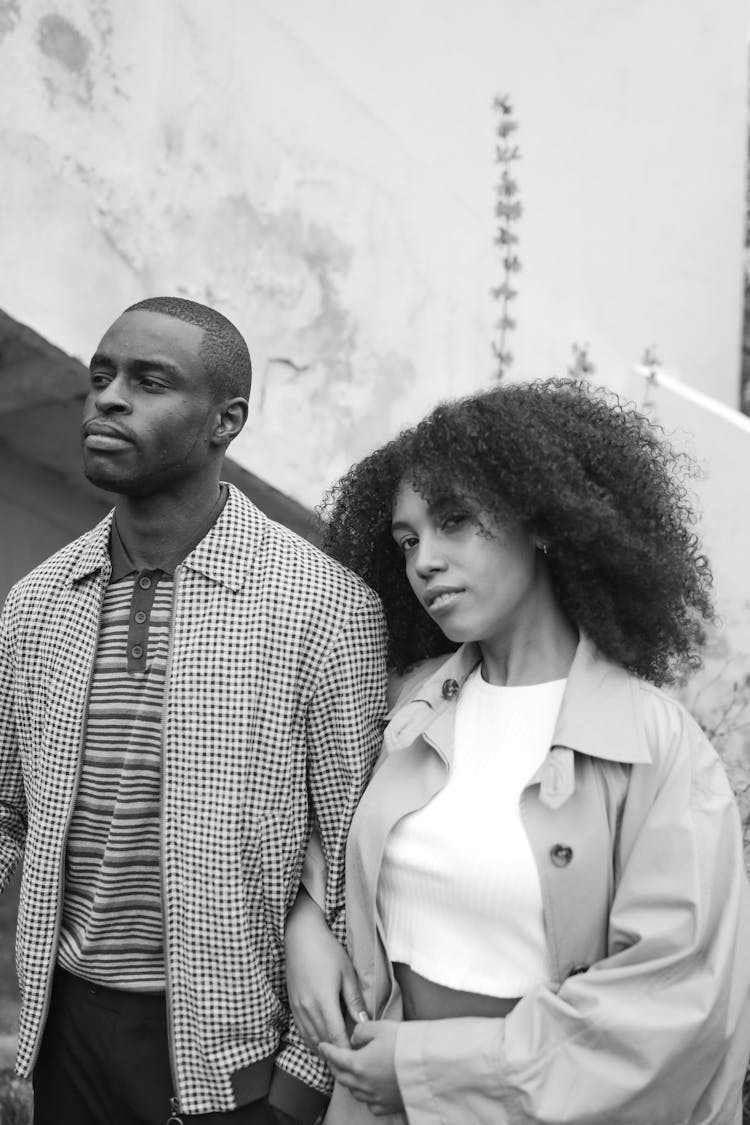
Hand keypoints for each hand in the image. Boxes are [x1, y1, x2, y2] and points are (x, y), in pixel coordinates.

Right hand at [285, 886, 367, 1049]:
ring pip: (311, 1038)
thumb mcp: (346, 972)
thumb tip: (364, 1022)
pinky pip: (301, 1030)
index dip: (347, 1050)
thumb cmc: (327, 950)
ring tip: (338, 1055)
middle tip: (350, 1061)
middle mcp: (308, 1008)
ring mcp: (297, 1007)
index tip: (358, 1057)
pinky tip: (321, 1043)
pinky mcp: (292, 1004)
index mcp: (323, 1000)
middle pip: (323, 1041)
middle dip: (337, 1053)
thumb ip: (354, 999)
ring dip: (324, 1049)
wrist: (300, 936)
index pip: (336, 1036)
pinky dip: (312, 1040)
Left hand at [319, 1021, 403, 1116]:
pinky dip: (365, 1095)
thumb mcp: (380, 1027)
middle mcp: (363, 1084)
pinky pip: (369, 1104)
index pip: (335, 1057)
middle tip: (333, 1058)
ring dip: (348, 1080)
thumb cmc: (405, 1044)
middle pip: (341, 1076)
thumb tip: (355, 1038)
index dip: (327, 1050)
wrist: (428, 1066)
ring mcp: (375, 1097)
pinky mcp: (387, 1106)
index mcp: (358, 1064)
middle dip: (334, 1066)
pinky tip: (368, 1088)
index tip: (321, 1046)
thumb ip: (362, 1031)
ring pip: (353, 1091)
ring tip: (350, 1072)